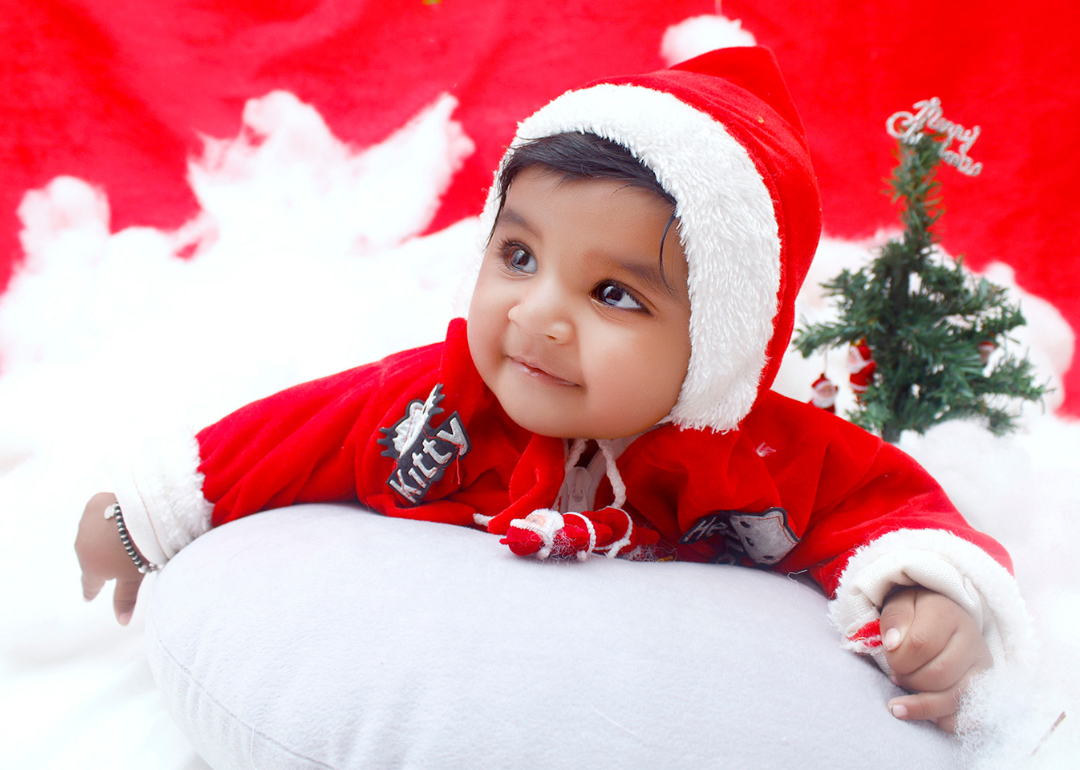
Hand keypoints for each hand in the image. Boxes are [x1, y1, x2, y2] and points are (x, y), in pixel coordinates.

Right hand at [74, 492, 145, 624]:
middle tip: (116, 558)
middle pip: (92, 557)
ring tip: (121, 536)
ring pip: (93, 534)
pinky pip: (97, 513)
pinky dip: (106, 516)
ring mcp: (85, 524)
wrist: (146, 514)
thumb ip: (125, 599)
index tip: (89, 596)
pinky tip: (120, 516)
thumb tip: (122, 623)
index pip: (90, 583)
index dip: (92, 589)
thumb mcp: (135, 576)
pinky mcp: (93, 504)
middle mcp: (82, 547)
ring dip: (103, 536)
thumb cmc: (143, 549)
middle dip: (102, 559)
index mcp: (92, 567)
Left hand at [880, 586, 991, 732]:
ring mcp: (983, 666)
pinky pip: (968, 716)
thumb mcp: (900, 604)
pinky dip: (941, 719)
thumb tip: (893, 644)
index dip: (898, 659)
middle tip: (895, 676)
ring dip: (921, 704)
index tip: (889, 658)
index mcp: (947, 614)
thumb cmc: (916, 613)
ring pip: (954, 697)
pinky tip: (924, 710)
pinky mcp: (986, 688)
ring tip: (902, 700)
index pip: (920, 645)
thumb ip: (894, 619)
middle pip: (938, 674)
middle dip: (909, 681)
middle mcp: (972, 640)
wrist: (943, 617)